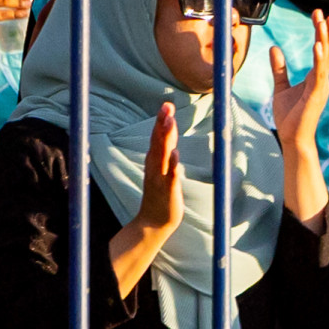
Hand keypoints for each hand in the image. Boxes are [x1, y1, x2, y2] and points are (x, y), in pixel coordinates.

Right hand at [134, 102, 183, 235]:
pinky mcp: (168, 191)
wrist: (153, 224)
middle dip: (162, 124)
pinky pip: (170, 176)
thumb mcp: (161, 170)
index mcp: (154, 162)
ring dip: (166, 139)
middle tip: (166, 106)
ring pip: (163, 155)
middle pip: (158, 142)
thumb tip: (167, 133)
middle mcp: (155, 168)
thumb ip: (164, 152)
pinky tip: (176, 154)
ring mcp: (160, 178)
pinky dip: (173, 165)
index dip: (161, 121)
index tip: (166, 104)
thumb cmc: (159, 196)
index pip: (157, 137)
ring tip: (170, 123)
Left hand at [270, 9, 328, 155]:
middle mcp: (322, 80)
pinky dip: (319, 59)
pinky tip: (317, 45)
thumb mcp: (281, 87)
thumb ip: (279, 68)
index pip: (321, 50)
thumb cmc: (289, 118)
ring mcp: (321, 87)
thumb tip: (274, 48)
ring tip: (324, 22)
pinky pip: (319, 73)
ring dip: (325, 39)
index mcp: (315, 78)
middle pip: (327, 50)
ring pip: (326, 58)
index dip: (320, 32)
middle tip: (323, 12)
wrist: (292, 138)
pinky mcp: (316, 94)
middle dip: (325, 30)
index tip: (318, 15)